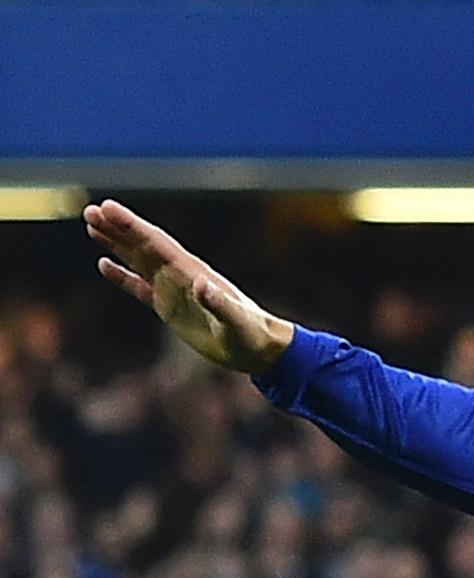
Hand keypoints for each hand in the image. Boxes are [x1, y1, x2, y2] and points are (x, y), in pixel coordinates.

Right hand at [84, 199, 293, 373]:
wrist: (260, 350)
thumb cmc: (252, 335)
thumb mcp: (236, 321)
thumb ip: (219, 303)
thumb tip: (201, 283)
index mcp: (192, 273)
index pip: (156, 243)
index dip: (132, 226)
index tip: (108, 208)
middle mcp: (181, 276)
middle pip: (143, 246)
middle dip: (117, 228)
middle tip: (90, 210)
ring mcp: (174, 291)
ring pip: (138, 261)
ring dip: (116, 244)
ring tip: (92, 226)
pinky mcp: (170, 308)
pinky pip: (140, 288)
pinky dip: (122, 277)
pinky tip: (104, 264)